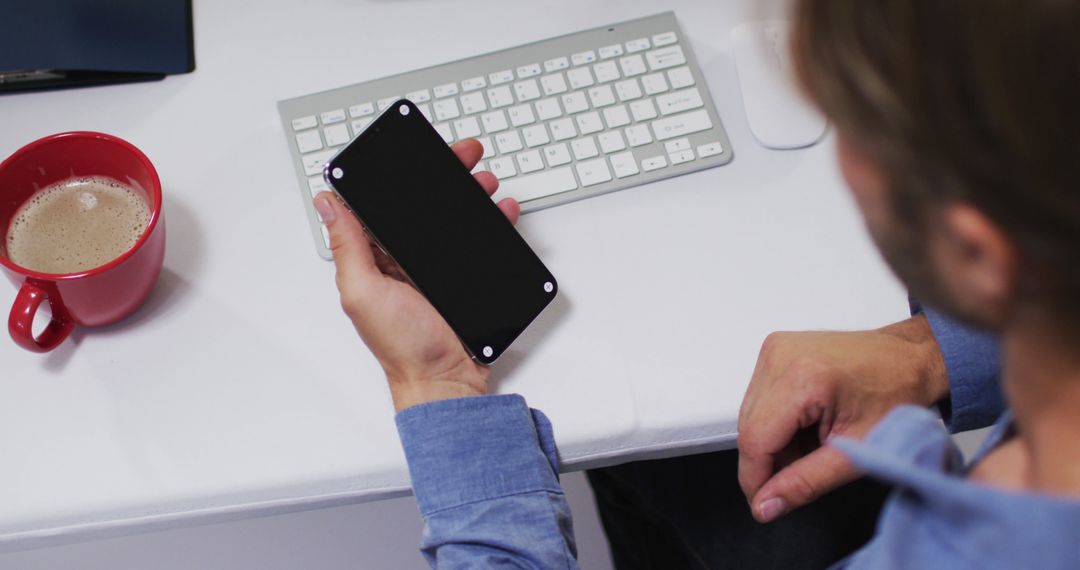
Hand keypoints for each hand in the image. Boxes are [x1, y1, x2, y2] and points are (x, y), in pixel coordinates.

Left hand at [313, 139, 519, 411]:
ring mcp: (435, 267)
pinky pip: (479, 241)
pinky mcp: (463, 277)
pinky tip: (501, 211)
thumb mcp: (364, 293)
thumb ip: (348, 246)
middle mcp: (402, 259)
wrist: (447, 381)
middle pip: (422, 204)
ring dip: (470, 194)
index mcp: (374, 257)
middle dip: (444, 175)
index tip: (414, 150)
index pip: (381, 204)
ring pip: (454, 218)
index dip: (397, 174)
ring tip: (484, 182)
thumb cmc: (403, 348)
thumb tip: (327, 202)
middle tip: (463, 156)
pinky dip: (493, 223)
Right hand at [737, 315, 947, 522]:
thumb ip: (806, 482)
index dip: (755, 478)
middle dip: (768, 460)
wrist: (910, 359)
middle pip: (749, 428)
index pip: (755, 439)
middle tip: (804, 470)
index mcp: (802, 379)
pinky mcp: (776, 350)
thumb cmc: (897, 396)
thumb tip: (767, 504)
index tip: (765, 503)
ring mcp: (776, 350)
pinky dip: (777, 421)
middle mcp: (781, 357)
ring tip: (814, 442)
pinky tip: (807, 424)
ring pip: (750, 415)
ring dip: (773, 441)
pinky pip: (759, 398)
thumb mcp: (856, 452)